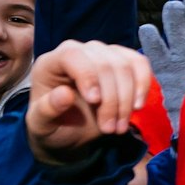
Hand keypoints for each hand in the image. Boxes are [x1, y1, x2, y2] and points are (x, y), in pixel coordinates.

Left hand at [26, 41, 154, 164]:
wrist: (70, 132)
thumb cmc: (52, 126)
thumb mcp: (41, 125)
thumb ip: (47, 110)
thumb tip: (65, 93)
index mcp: (51, 63)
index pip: (73, 56)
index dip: (88, 75)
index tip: (95, 102)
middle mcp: (77, 52)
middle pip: (105, 63)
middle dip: (112, 99)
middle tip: (109, 129)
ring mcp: (101, 54)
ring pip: (125, 64)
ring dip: (128, 98)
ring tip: (120, 126)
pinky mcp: (122, 60)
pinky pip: (140, 64)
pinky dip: (143, 85)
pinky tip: (137, 106)